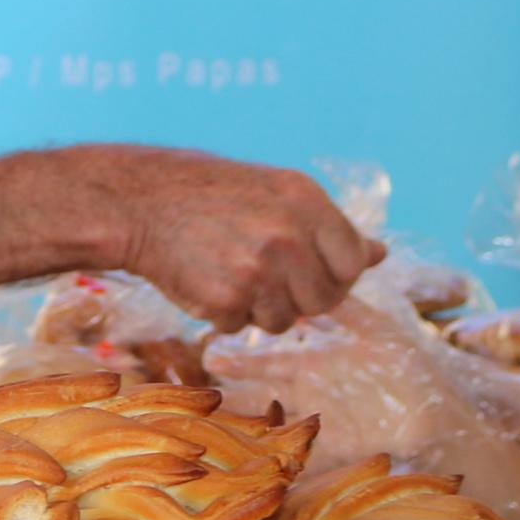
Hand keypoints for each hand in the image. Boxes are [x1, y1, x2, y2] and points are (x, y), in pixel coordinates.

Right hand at [111, 153, 381, 331]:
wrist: (140, 201)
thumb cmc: (212, 196)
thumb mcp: (278, 194)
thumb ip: (328, 227)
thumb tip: (379, 255)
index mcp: (307, 201)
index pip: (352, 263)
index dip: (332, 276)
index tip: (306, 271)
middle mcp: (289, 234)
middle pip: (324, 300)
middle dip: (297, 297)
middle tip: (261, 273)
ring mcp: (258, 269)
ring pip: (283, 320)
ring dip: (258, 308)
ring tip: (229, 271)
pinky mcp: (225, 298)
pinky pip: (240, 326)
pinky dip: (222, 313)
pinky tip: (204, 279)